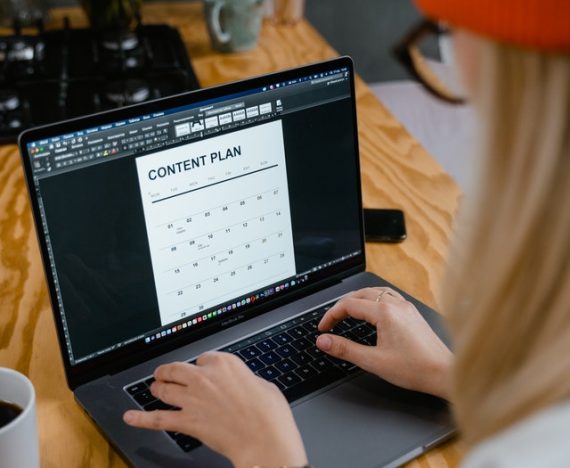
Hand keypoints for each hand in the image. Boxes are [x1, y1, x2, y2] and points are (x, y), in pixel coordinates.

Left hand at [123, 352, 306, 467]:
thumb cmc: (269, 414)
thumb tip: (240, 384)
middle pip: (176, 369)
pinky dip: (141, 419)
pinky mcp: (187, 421)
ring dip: (157, 388)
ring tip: (154, 388)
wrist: (264, 439)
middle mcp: (204, 377)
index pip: (203, 357)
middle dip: (168, 372)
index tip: (202, 370)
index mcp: (224, 363)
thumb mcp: (263, 384)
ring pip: (164, 389)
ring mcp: (192, 399)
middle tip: (165, 374)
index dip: (202, 365)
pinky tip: (130, 417)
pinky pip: (158, 419)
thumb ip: (244, 379)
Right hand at [317, 287, 451, 398]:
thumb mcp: (373, 361)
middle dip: (342, 306)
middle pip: (360, 294)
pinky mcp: (412, 312)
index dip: (331, 315)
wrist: (444, 373)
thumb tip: (324, 341)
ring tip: (346, 313)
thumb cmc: (415, 369)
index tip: (323, 328)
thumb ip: (345, 349)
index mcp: (385, 312)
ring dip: (357, 300)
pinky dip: (373, 301)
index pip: (349, 305)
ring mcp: (406, 307)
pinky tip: (371, 311)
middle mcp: (396, 304)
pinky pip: (388, 297)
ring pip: (374, 292)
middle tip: (331, 322)